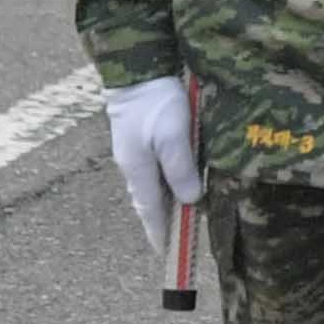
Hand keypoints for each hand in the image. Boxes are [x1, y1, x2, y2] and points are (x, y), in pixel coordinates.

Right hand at [106, 72, 200, 250]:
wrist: (137, 70)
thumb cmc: (156, 103)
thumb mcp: (173, 137)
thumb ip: (180, 170)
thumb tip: (190, 202)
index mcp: (138, 170)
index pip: (150, 211)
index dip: (159, 233)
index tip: (167, 254)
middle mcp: (133, 166)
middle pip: (148, 202)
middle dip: (160, 221)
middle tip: (175, 240)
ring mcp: (134, 153)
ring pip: (150, 187)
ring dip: (163, 203)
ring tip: (178, 216)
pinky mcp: (139, 140)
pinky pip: (152, 171)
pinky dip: (163, 183)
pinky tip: (173, 182)